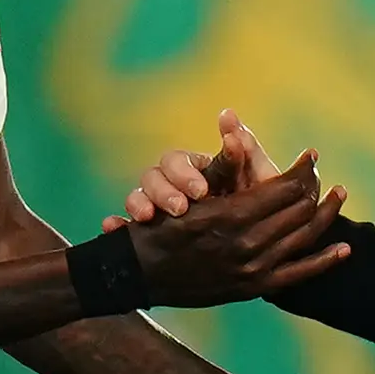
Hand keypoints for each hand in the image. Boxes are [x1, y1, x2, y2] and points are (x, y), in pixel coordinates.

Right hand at [115, 109, 284, 228]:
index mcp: (199, 172)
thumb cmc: (261, 216)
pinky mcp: (149, 235)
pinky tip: (113, 227)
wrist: (257, 258)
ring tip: (148, 218)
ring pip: (138, 195)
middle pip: (155, 174)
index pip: (180, 160)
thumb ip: (248, 153)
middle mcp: (176, 187)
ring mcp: (160, 210)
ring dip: (139, 202)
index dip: (184, 172)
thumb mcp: (259, 185)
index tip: (200, 190)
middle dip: (164, 189)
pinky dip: (116, 224)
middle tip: (180, 208)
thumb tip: (229, 116)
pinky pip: (125, 227)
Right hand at [116, 149, 345, 306]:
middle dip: (314, 188)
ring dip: (326, 215)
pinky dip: (324, 261)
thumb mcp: (188, 193)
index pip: (284, 189)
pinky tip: (344, 249)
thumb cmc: (158, 228)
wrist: (140, 277)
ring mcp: (254, 269)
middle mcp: (248, 245)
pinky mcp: (255, 287)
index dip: (302, 169)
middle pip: (298, 211)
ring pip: (303, 237)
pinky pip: (298, 274)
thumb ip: (221, 166)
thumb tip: (240, 133)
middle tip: (323, 174)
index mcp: (233, 216)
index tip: (312, 155)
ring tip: (341, 196)